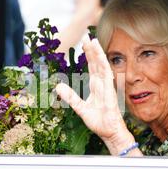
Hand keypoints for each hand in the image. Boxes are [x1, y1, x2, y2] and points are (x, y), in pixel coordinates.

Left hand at [55, 37, 135, 153]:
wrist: (109, 132)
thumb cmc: (99, 121)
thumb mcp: (80, 108)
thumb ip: (70, 97)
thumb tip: (58, 87)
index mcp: (96, 86)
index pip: (92, 67)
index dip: (88, 55)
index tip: (84, 44)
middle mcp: (102, 84)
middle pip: (96, 63)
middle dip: (92, 50)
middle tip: (87, 36)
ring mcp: (107, 87)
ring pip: (102, 66)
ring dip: (98, 54)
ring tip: (93, 41)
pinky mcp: (110, 92)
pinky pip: (107, 77)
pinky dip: (104, 66)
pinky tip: (101, 58)